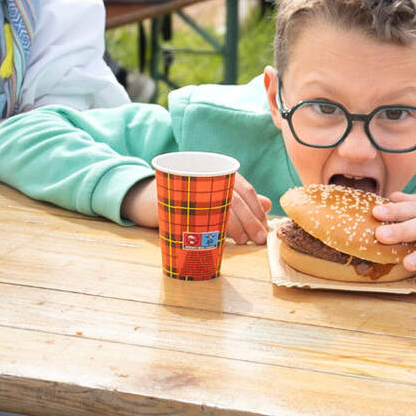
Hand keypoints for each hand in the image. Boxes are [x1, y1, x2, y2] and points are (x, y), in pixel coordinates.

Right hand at [120, 173, 268, 241]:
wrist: (148, 198)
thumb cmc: (186, 199)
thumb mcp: (214, 197)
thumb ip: (239, 200)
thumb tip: (267, 204)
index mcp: (217, 174)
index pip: (244, 189)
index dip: (256, 210)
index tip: (263, 229)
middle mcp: (205, 176)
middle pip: (233, 198)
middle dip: (250, 220)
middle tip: (257, 240)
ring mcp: (188, 188)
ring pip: (218, 205)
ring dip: (234, 225)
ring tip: (242, 241)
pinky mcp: (173, 201)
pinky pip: (195, 215)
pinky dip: (210, 228)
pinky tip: (219, 239)